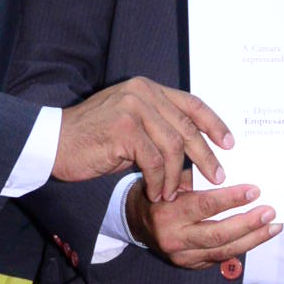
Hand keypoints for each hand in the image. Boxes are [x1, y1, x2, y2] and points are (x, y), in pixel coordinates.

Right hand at [53, 79, 232, 195]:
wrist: (54, 142)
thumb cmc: (93, 138)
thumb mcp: (131, 124)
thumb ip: (159, 126)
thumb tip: (195, 147)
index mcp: (147, 88)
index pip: (192, 103)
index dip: (214, 124)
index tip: (229, 144)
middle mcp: (142, 93)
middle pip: (186, 127)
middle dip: (204, 156)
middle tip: (216, 176)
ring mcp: (133, 108)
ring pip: (172, 147)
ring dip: (176, 176)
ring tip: (172, 194)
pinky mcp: (124, 129)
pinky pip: (153, 161)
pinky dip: (158, 181)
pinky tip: (155, 193)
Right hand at [132, 179, 276, 279]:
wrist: (137, 223)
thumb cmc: (158, 194)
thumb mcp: (170, 181)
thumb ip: (196, 177)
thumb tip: (235, 170)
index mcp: (168, 213)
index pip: (205, 206)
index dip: (232, 199)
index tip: (255, 191)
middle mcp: (175, 239)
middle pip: (218, 234)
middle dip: (248, 224)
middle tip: (270, 212)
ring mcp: (183, 257)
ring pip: (224, 250)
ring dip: (253, 239)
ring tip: (273, 226)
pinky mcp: (192, 265)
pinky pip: (222, 257)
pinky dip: (242, 246)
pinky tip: (258, 236)